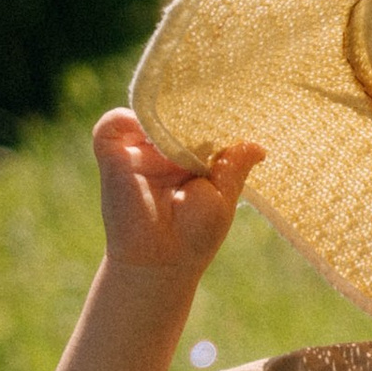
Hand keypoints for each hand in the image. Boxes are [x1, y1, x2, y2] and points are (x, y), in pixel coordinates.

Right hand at [93, 108, 262, 275]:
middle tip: (206, 109)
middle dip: (188, 109)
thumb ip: (233, 167)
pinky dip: (126, 119)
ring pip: (145, 113)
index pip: (198, 124)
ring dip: (162, 115)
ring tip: (180, 129)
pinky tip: (150, 132)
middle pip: (172, 114)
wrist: (161, 262)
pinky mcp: (112, 158)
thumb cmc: (195, 236)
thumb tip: (259, 146)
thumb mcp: (222, 198)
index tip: (227, 108)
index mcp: (189, 159)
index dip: (209, 116)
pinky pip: (112, 125)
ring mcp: (137, 153)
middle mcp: (162, 152)